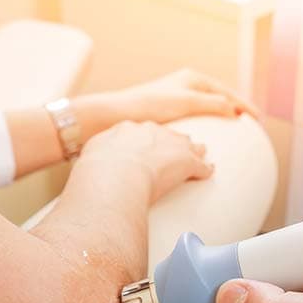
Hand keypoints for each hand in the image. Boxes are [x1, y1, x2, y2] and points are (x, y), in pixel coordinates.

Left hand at [75, 69, 258, 137]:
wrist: (117, 114)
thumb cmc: (150, 105)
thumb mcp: (186, 102)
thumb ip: (212, 103)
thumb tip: (233, 109)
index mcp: (192, 78)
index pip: (226, 92)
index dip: (243, 105)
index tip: (258, 118)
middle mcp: (185, 85)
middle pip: (219, 97)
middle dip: (236, 108)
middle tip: (251, 122)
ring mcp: (176, 98)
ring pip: (208, 107)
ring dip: (222, 116)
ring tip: (234, 129)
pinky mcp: (168, 112)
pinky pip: (196, 117)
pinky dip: (208, 124)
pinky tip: (207, 136)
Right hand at [79, 120, 212, 202]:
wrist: (115, 174)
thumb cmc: (99, 168)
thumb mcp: (94, 155)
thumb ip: (99, 154)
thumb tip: (94, 165)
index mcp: (131, 128)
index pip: (145, 131)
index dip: (149, 139)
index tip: (149, 146)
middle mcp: (155, 132)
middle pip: (170, 134)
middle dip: (174, 142)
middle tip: (176, 150)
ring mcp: (173, 145)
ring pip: (190, 146)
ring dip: (194, 151)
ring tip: (200, 156)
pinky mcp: (187, 162)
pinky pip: (202, 166)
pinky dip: (205, 170)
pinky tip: (208, 173)